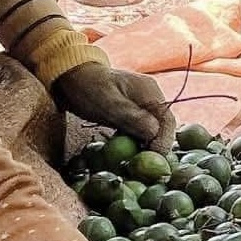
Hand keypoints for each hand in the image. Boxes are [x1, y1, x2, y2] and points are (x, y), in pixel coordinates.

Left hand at [54, 61, 177, 148]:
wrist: (72, 76)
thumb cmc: (88, 87)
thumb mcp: (109, 104)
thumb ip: (132, 117)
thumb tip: (154, 133)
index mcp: (150, 92)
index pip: (168, 121)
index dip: (163, 142)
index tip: (152, 159)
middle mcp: (151, 98)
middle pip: (163, 128)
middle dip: (155, 146)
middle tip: (141, 164)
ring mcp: (143, 105)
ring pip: (153, 131)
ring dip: (146, 146)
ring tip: (134, 159)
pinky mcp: (133, 113)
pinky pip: (142, 130)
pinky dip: (137, 142)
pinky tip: (128, 151)